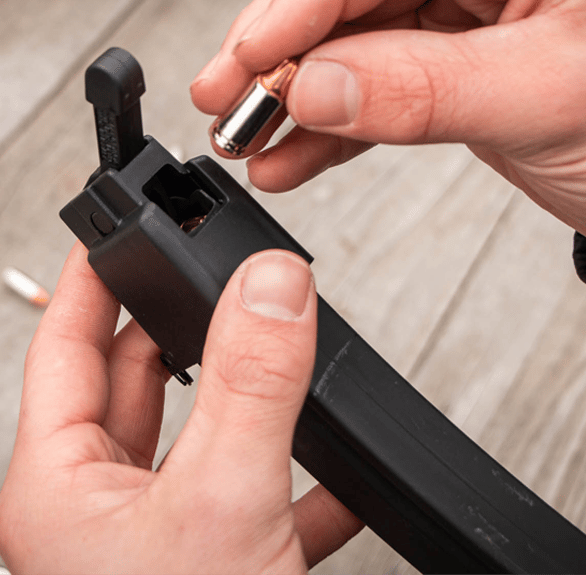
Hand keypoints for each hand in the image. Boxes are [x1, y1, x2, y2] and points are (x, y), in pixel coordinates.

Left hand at [0, 244, 361, 573]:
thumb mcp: (226, 501)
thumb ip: (254, 383)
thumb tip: (272, 283)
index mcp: (62, 489)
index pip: (64, 344)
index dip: (91, 275)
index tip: (117, 228)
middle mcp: (99, 509)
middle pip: (136, 381)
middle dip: (185, 327)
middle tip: (222, 281)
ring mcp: (158, 538)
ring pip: (199, 435)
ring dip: (249, 400)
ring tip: (282, 354)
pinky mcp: (215, 564)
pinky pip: (253, 493)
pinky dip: (299, 475)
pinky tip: (340, 469)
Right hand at [192, 0, 585, 254]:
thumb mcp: (543, 100)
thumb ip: (423, 90)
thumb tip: (317, 84)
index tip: (251, 50)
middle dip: (282, 50)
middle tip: (225, 95)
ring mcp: (463, 24)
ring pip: (352, 49)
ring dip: (294, 98)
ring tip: (245, 137)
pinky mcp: (448, 76)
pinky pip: (373, 96)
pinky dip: (329, 132)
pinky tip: (291, 157)